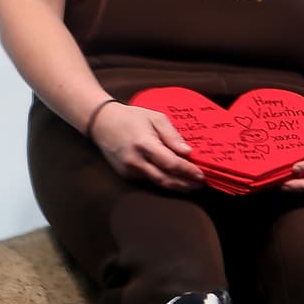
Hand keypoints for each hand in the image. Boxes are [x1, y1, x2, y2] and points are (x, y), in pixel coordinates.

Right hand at [89, 103, 206, 192]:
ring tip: (192, 186)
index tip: (202, 175)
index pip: (171, 163)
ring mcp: (129, 170)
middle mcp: (135, 160)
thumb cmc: (132, 118)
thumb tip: (188, 152)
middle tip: (201, 185)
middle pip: (165, 180)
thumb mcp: (155, 117)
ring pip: (157, 183)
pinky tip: (174, 179)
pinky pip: (149, 180)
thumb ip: (172, 135)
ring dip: (176, 186)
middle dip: (185, 185)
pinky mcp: (126, 175)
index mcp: (144, 144)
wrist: (102, 123)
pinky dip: (163, 180)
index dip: (188, 171)